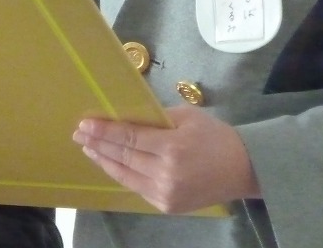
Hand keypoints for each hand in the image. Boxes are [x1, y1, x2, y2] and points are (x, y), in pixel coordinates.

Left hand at [72, 106, 259, 213]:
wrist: (243, 169)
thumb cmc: (215, 136)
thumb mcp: (186, 116)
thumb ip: (155, 118)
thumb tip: (125, 116)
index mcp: (172, 148)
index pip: (129, 137)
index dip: (104, 131)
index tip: (84, 124)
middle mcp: (166, 174)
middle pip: (123, 156)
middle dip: (98, 144)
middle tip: (78, 134)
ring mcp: (166, 194)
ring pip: (125, 175)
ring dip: (104, 160)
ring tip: (88, 148)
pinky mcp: (167, 205)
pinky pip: (136, 186)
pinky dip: (121, 173)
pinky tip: (110, 162)